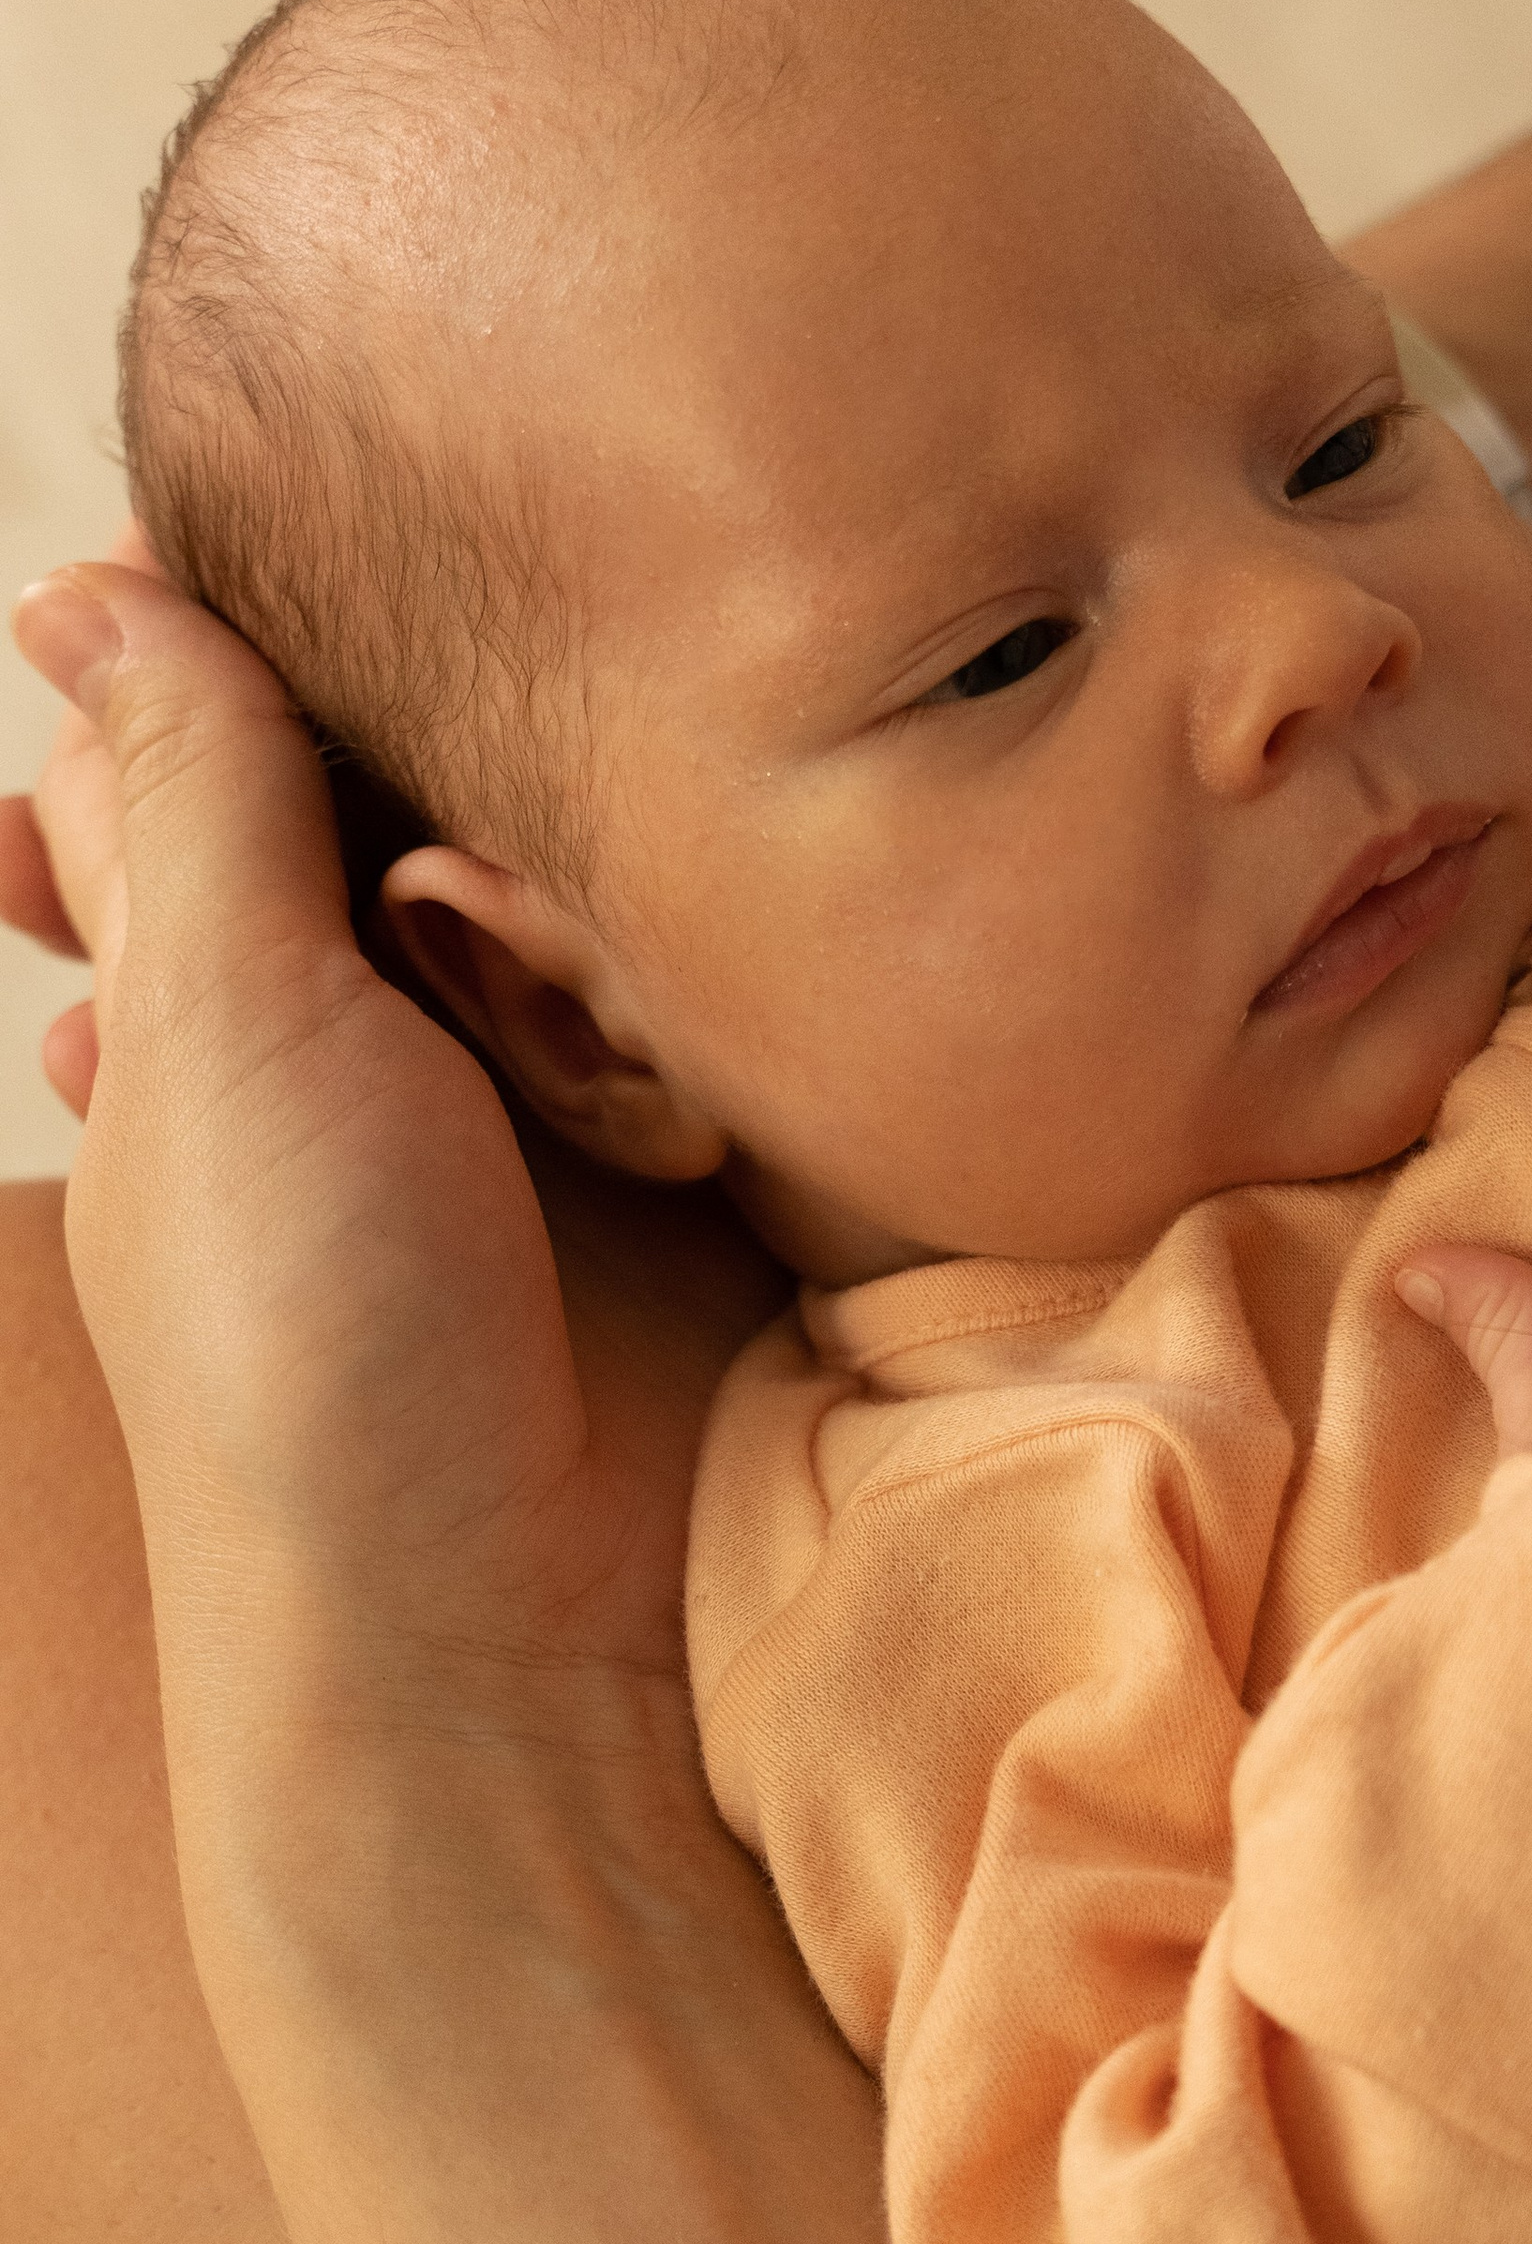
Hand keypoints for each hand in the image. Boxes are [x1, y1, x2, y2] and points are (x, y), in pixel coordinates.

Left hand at [9, 557, 957, 2243]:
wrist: (528, 1651)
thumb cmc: (313, 1358)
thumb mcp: (222, 1030)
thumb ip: (198, 800)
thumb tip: (98, 592)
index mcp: (205, 1001)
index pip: (230, 751)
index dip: (273, 675)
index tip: (344, 612)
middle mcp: (371, 1037)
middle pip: (434, 793)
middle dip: (455, 820)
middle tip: (455, 938)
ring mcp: (548, 1099)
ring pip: (586, 875)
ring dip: (581, 927)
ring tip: (567, 1041)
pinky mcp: (703, 1154)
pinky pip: (721, 988)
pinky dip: (699, 1007)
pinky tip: (677, 1079)